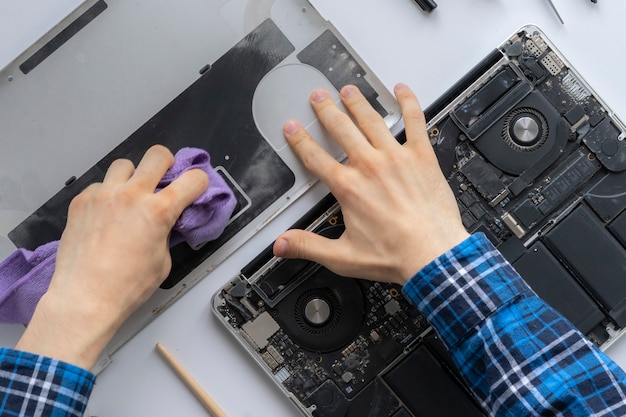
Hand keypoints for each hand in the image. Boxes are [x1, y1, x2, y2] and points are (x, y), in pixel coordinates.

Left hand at [16, 145, 208, 368]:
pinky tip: (107, 213)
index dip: (199, 182)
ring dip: (133, 176)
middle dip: (167, 164)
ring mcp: (104, 195)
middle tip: (163, 179)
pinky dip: (107, 194)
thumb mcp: (163, 261)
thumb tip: (166, 224)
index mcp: (159, 211)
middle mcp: (132, 196)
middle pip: (158, 155)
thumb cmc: (125, 286)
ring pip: (124, 164)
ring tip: (130, 196)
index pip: (193, 179)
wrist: (86, 298)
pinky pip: (99, 184)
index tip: (195, 186)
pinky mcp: (82, 201)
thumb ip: (167, 233)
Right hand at [273, 84, 468, 284]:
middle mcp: (369, 167)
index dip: (300, 140)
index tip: (293, 128)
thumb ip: (309, 246)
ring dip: (357, 102)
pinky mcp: (421, 156)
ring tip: (348, 90)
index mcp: (349, 188)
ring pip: (371, 120)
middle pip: (341, 129)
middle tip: (318, 97)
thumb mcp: (343, 257)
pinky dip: (408, 103)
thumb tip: (282, 245)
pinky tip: (402, 90)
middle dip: (326, 110)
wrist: (434, 256)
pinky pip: (414, 121)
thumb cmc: (395, 256)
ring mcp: (396, 157)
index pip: (315, 157)